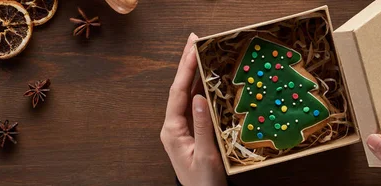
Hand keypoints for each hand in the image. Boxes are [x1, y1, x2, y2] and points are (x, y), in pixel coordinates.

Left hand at [161, 33, 226, 185]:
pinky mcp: (191, 132)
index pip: (178, 93)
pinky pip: (195, 105)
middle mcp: (174, 126)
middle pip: (180, 89)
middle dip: (187, 64)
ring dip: (194, 73)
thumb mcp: (205, 155)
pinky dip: (201, 88)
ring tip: (200, 52)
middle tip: (195, 40)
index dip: (185, 69)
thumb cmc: (204, 183)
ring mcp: (182, 128)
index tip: (193, 49)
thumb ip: (202, 126)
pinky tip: (208, 78)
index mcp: (172, 130)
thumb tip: (200, 97)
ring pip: (187, 95)